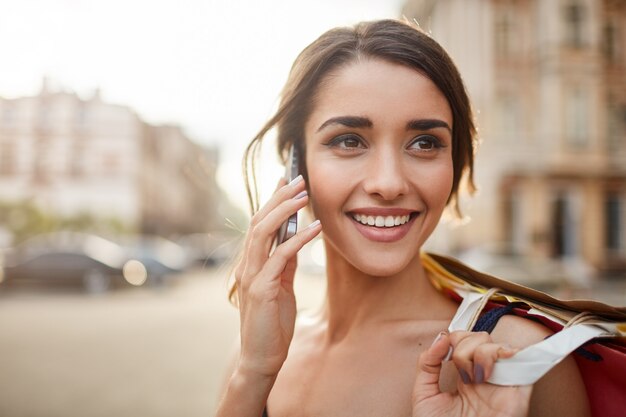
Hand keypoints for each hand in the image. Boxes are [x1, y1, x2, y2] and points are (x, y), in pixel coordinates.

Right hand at [234, 175, 321, 378]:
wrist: (261, 358)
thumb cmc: (272, 324)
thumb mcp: (281, 287)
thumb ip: (284, 263)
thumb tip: (294, 239)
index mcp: (250, 263)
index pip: (259, 223)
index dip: (272, 200)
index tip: (286, 179)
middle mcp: (246, 265)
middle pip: (259, 221)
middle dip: (278, 197)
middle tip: (297, 177)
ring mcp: (251, 277)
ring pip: (263, 233)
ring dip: (284, 211)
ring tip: (304, 195)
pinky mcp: (261, 290)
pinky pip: (281, 257)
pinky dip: (297, 240)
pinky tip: (314, 228)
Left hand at [413, 331, 532, 416]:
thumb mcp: (424, 395)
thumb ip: (427, 365)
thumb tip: (440, 337)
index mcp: (464, 376)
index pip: (463, 340)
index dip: (453, 338)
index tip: (443, 354)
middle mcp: (485, 376)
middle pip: (480, 337)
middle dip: (464, 346)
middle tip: (460, 372)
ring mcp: (501, 382)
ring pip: (497, 345)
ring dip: (479, 354)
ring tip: (474, 378)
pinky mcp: (518, 390)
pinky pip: (523, 361)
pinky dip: (506, 354)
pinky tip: (489, 371)